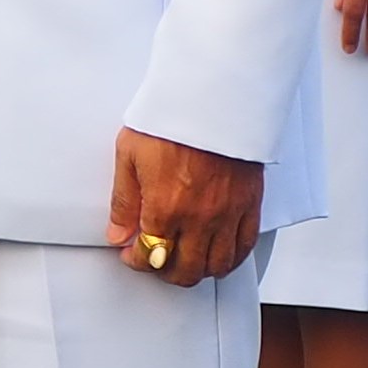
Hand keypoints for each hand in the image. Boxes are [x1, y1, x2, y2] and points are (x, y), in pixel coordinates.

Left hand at [106, 128, 262, 284]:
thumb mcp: (130, 154)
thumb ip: (123, 200)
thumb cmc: (172, 118)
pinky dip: (231, 258)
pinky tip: (218, 253)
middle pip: (184, 270)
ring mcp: (227, 214)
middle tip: (156, 259)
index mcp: (165, 207)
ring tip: (185, 259)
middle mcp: (199, 217)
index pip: (149, 256)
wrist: (213, 97)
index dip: (136, 260)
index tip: (132, 252)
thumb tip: (118, 233)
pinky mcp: (249, 204)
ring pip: (216, 266)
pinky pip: (244, 247)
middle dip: (164, 271)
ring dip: (197, 270)